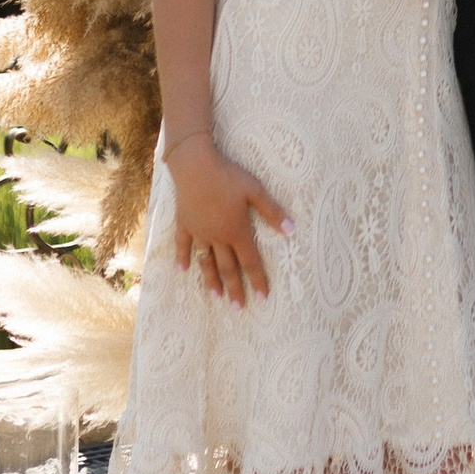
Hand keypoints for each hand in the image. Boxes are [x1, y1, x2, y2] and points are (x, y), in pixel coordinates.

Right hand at [165, 135, 290, 303]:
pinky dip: (183, 258)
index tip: (263, 297)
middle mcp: (217, 236)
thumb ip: (272, 211)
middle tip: (239, 308)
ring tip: (216, 297)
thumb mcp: (255, 190)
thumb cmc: (228, 175)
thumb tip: (291, 230)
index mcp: (236, 230)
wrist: (195, 165)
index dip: (258, 279)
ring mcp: (198, 232)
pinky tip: (183, 271)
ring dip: (211, 280)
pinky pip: (183, 245)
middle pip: (227, 267)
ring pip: (206, 262)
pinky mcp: (184, 224)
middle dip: (235, 288)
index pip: (250, 261)